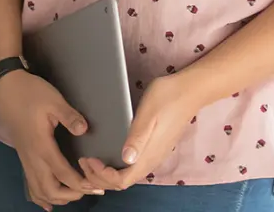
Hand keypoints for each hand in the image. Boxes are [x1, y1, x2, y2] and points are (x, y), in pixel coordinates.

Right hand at [0, 71, 104, 208]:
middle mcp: (32, 157)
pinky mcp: (23, 156)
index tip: (98, 186)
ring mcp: (26, 158)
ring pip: (39, 190)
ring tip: (75, 192)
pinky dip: (41, 196)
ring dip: (58, 197)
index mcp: (42, 146)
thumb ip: (70, 116)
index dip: (82, 184)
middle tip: (89, 188)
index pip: (64, 175)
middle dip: (71, 195)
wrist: (5, 87)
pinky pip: (30, 184)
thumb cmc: (30, 93)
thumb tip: (85, 130)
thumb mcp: (53, 100)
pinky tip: (49, 201)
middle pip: (50, 190)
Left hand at [77, 73, 202, 190]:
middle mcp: (151, 160)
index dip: (102, 176)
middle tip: (83, 161)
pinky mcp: (154, 148)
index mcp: (148, 155)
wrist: (190, 90)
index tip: (88, 159)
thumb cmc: (167, 98)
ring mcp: (154, 155)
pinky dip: (116, 168)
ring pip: (128, 176)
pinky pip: (133, 167)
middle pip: (123, 182)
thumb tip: (125, 159)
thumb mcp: (148, 115)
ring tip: (90, 160)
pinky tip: (107, 156)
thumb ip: (137, 138)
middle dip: (100, 178)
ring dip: (107, 174)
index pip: (122, 180)